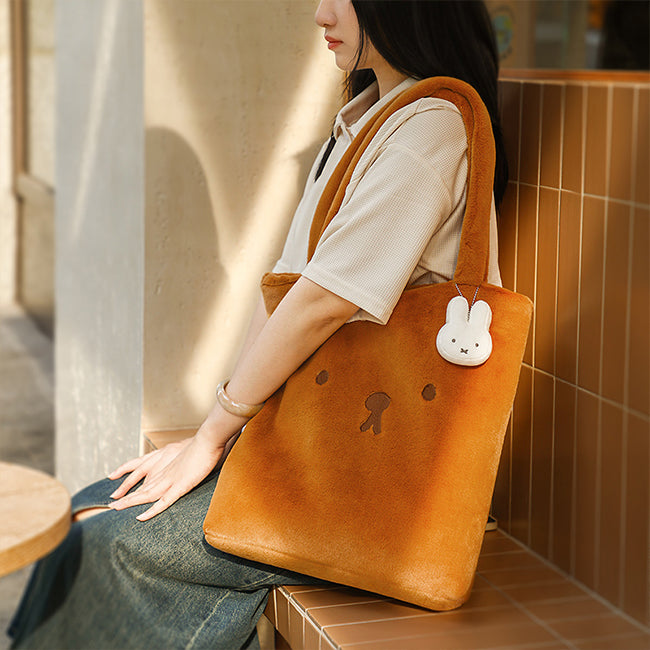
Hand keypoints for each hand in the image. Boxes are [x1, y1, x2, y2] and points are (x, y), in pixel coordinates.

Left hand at [107, 430, 226, 520]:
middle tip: (110, 504)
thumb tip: (184, 462)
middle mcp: (164, 472)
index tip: (120, 487)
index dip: (130, 482)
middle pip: (141, 486)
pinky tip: (141, 517)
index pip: (143, 474)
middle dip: (125, 495)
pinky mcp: (180, 486)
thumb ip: (182, 459)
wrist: (208, 440)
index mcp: (166, 463)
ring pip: (146, 494)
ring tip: (115, 509)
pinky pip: (164, 502)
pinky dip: (152, 510)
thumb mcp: (188, 452)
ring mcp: (171, 480)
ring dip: (130, 502)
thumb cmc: (202, 446)